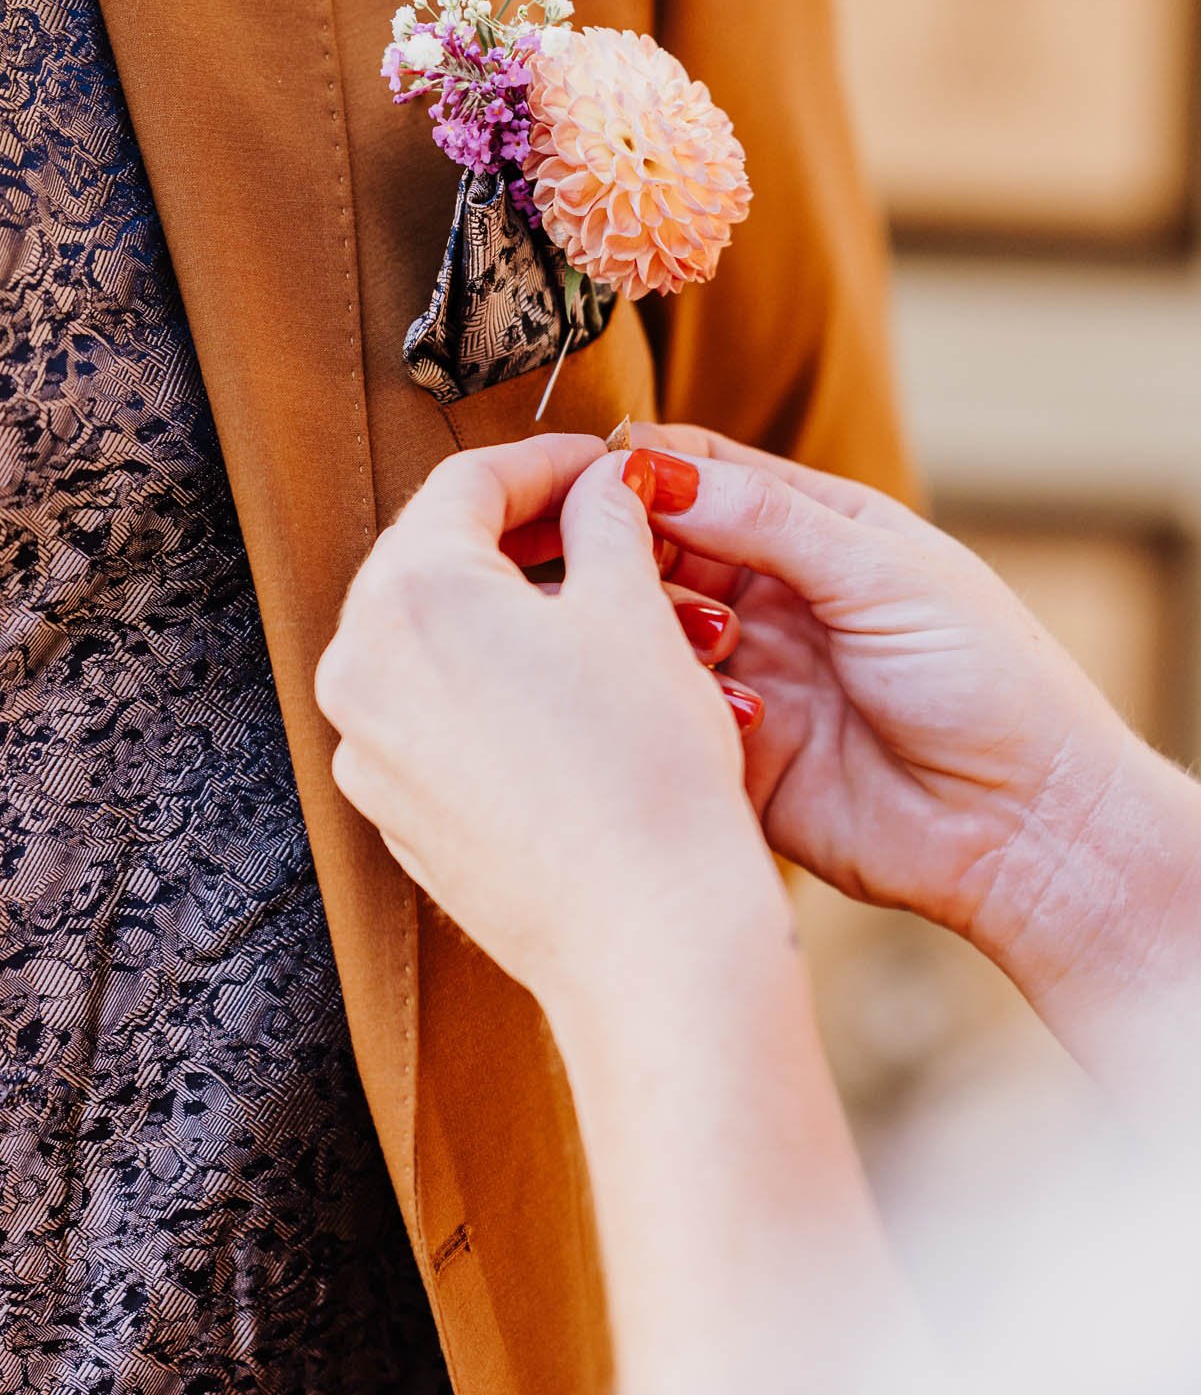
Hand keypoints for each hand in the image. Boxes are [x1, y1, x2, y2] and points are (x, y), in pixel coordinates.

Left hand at [316, 436, 782, 1005]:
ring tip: (602, 623)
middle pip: (436, 562)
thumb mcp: (636, 613)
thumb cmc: (645, 768)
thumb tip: (600, 485)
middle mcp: (360, 667)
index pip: (466, 485)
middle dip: (524, 540)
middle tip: (604, 532)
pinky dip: (493, 692)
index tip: (604, 468)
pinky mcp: (393, 814)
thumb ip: (605, 523)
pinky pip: (436, 720)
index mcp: (411, 592)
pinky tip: (570, 705)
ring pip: (434, 645)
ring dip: (512, 617)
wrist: (645, 932)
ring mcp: (367, 749)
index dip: (547, 463)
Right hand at [624, 427, 1144, 978]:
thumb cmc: (988, 680)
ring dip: (648, 630)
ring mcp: (751, 676)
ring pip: (649, 632)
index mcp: (819, 531)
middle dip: (619, 549)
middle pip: (658, 549)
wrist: (1025, 825)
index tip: (585, 479)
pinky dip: (665, 707)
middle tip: (594, 562)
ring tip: (697, 647)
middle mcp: (774, 597)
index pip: (702, 472)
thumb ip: (769, 520)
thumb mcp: (885, 575)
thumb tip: (650, 465)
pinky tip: (703, 713)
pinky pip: (666, 718)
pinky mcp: (735, 757)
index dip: (637, 467)